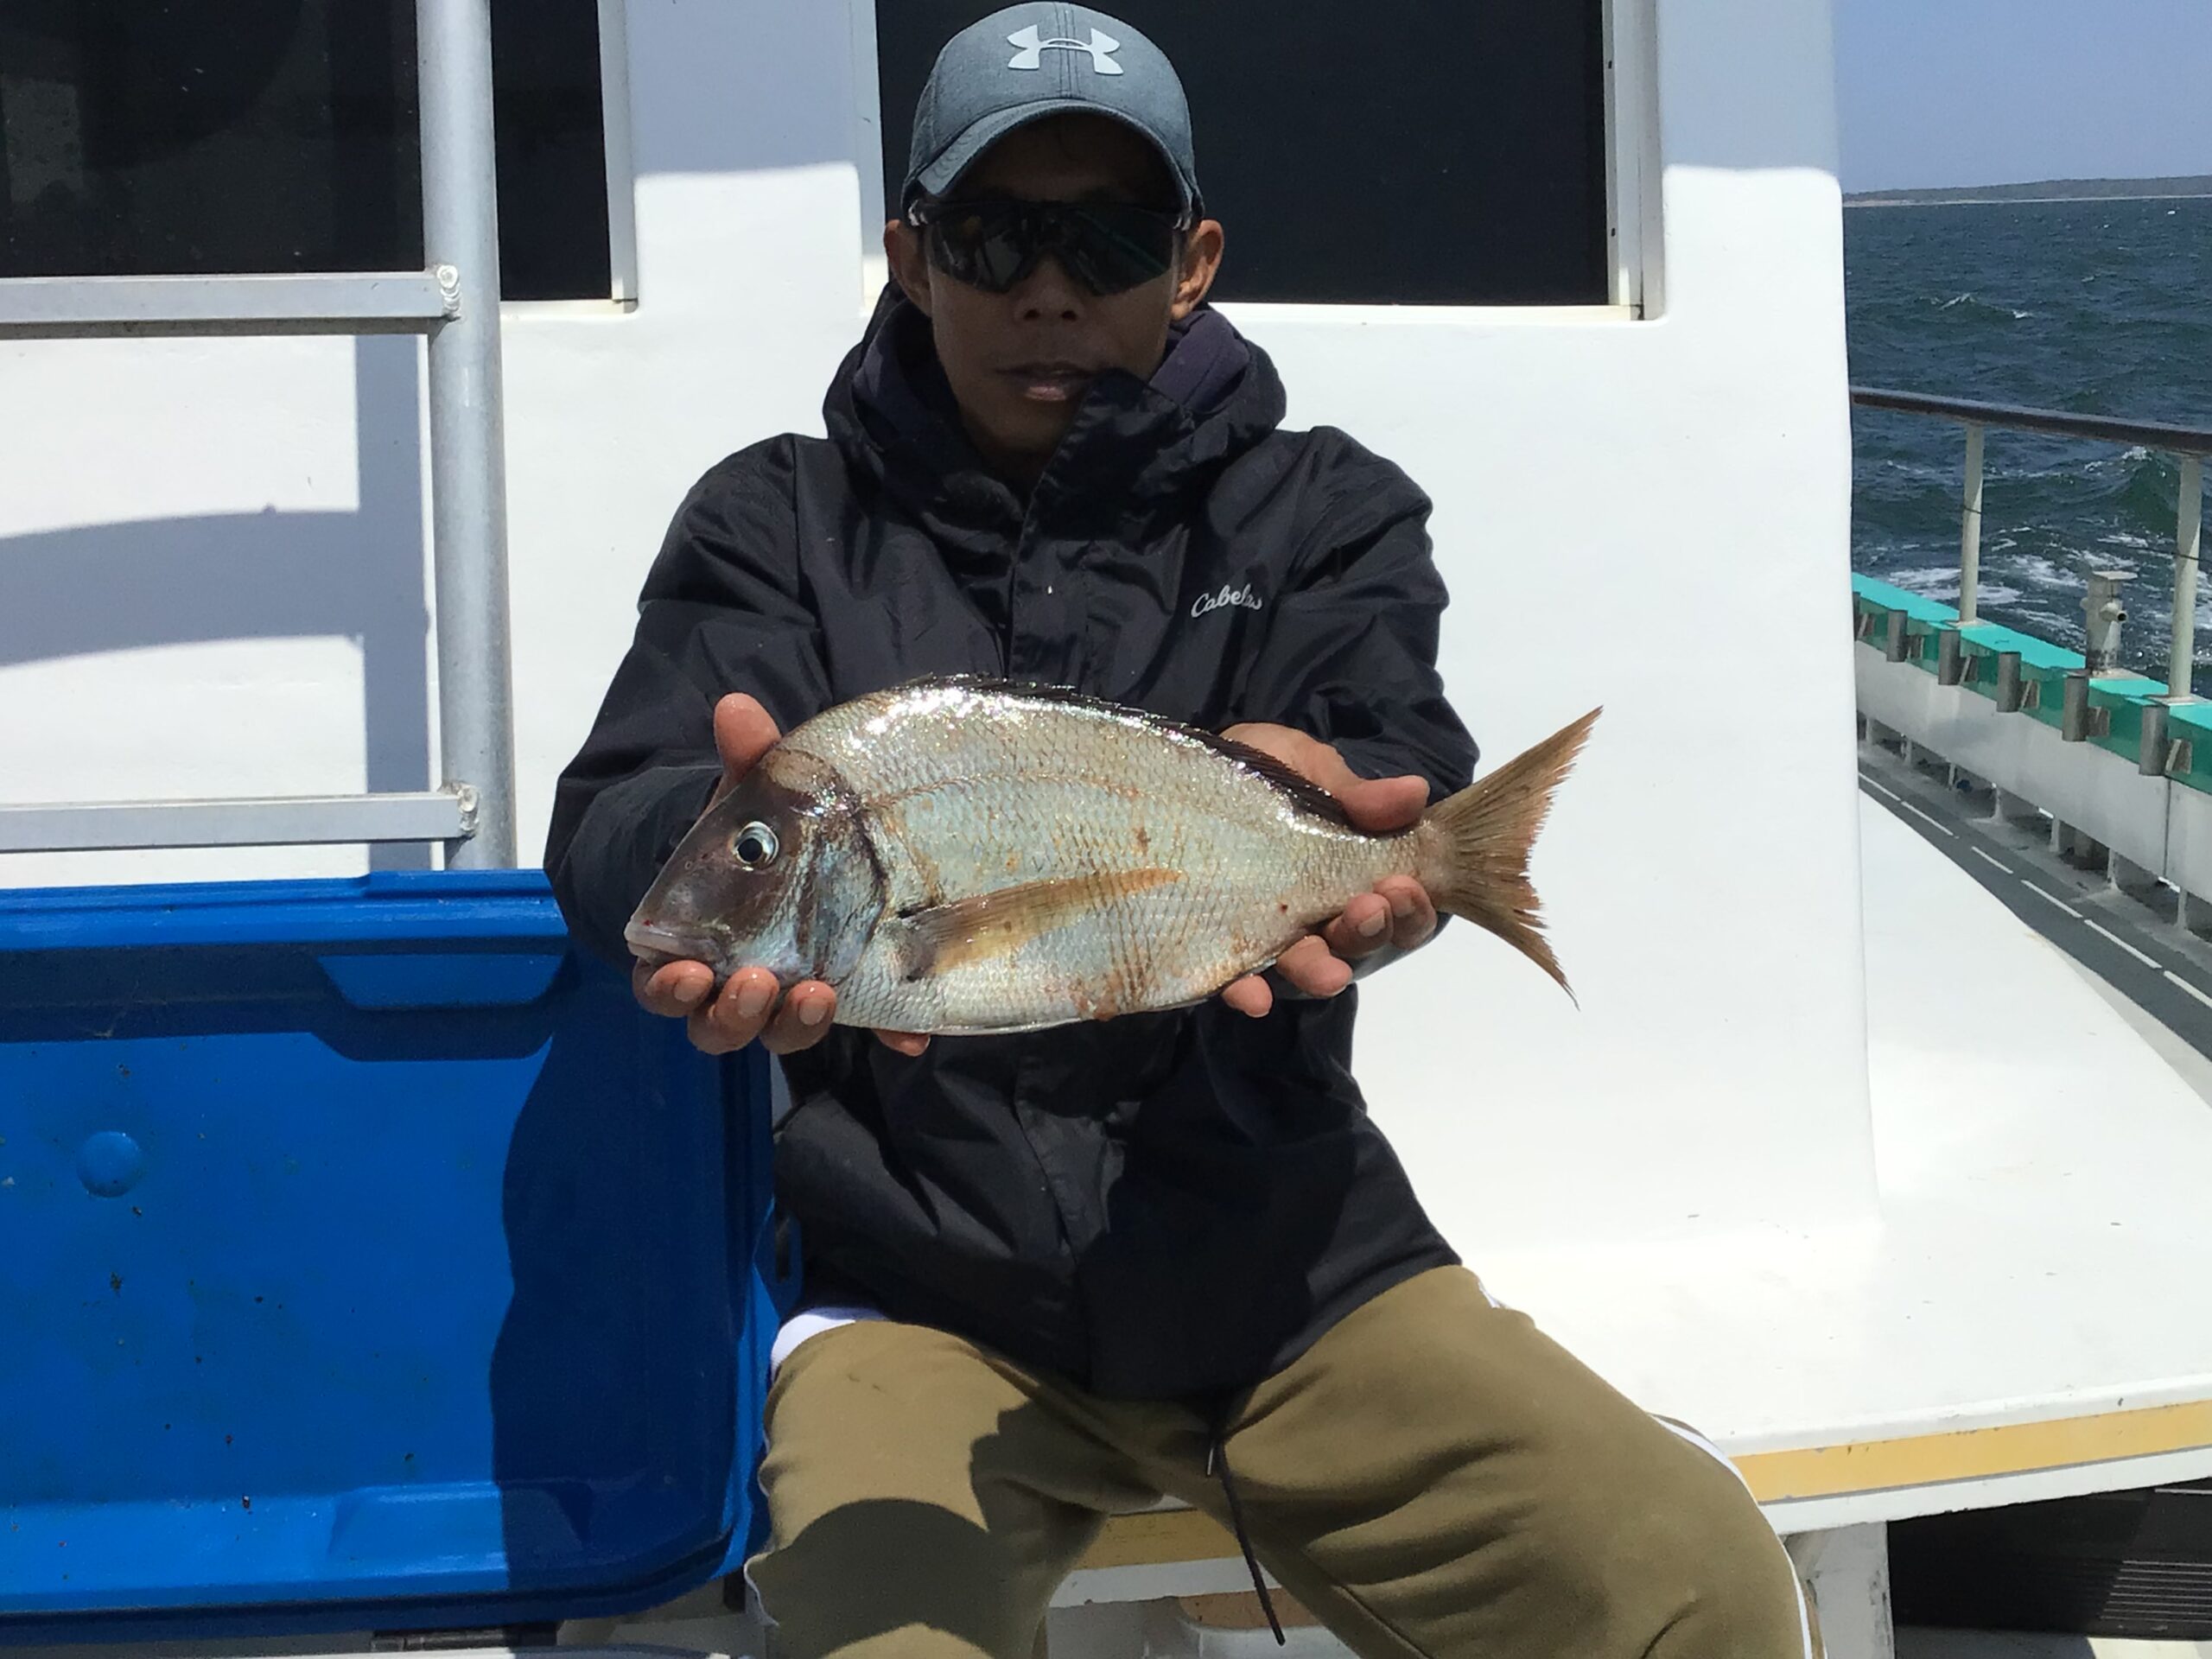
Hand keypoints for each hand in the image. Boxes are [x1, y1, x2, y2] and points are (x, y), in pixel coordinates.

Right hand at [630, 693, 930, 1058]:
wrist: (810, 846)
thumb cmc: (760, 832)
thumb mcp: (754, 794)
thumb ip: (747, 760)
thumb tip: (737, 708)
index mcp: (693, 946)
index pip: (663, 985)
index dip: (669, 989)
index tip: (689, 974)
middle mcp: (735, 985)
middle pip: (718, 1028)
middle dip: (734, 1016)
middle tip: (760, 983)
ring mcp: (791, 999)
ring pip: (781, 1036)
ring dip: (795, 1026)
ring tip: (817, 994)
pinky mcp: (850, 997)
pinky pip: (869, 1028)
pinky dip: (890, 1034)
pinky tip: (911, 1037)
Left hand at [1214, 723, 1438, 1018]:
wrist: (1179, 775)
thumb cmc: (1256, 771)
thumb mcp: (1305, 765)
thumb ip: (1353, 791)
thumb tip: (1413, 793)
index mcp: (1350, 871)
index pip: (1398, 906)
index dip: (1410, 906)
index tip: (1403, 885)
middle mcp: (1319, 912)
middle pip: (1359, 941)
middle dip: (1370, 931)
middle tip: (1368, 910)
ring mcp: (1270, 934)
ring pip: (1306, 966)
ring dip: (1320, 970)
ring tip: (1327, 972)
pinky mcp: (1219, 949)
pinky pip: (1236, 980)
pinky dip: (1248, 992)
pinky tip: (1253, 997)